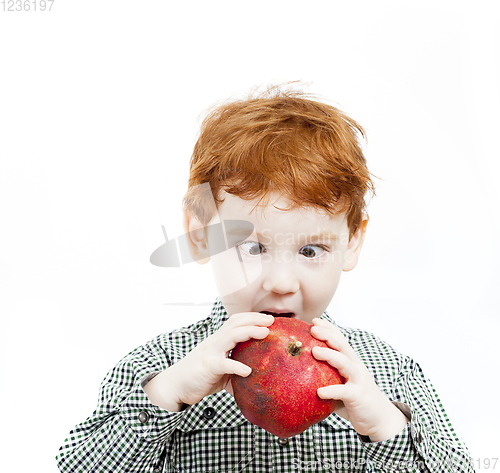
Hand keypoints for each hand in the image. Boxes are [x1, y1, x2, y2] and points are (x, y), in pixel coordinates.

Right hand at [143, 312, 273, 411]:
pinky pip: (224, 363)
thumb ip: (236, 372)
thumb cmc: (199, 376)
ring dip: (249, 332)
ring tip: (264, 333)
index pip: (236, 321)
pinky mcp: (208, 366)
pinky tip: (248, 371)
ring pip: (231, 335)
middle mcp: (215, 342)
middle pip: (236, 323)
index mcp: (219, 340)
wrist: (175, 385)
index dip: (252, 317)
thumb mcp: (221, 372)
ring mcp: (211, 352)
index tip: (268, 319)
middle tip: (271, 321)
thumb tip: (255, 381)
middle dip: (254, 319)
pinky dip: (236, 366)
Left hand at [311, 318, 407, 441]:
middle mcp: (356, 367)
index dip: (329, 329)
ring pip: (345, 363)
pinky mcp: (358, 397)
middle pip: (342, 346)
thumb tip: (301, 372)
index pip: (340, 340)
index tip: (314, 320)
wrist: (380, 420)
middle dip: (328, 335)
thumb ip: (328, 376)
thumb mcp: (342, 384)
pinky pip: (344, 391)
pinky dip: (332, 390)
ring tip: (314, 351)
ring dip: (329, 355)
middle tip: (313, 329)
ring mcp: (358, 381)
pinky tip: (320, 392)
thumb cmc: (356, 401)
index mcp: (351, 362)